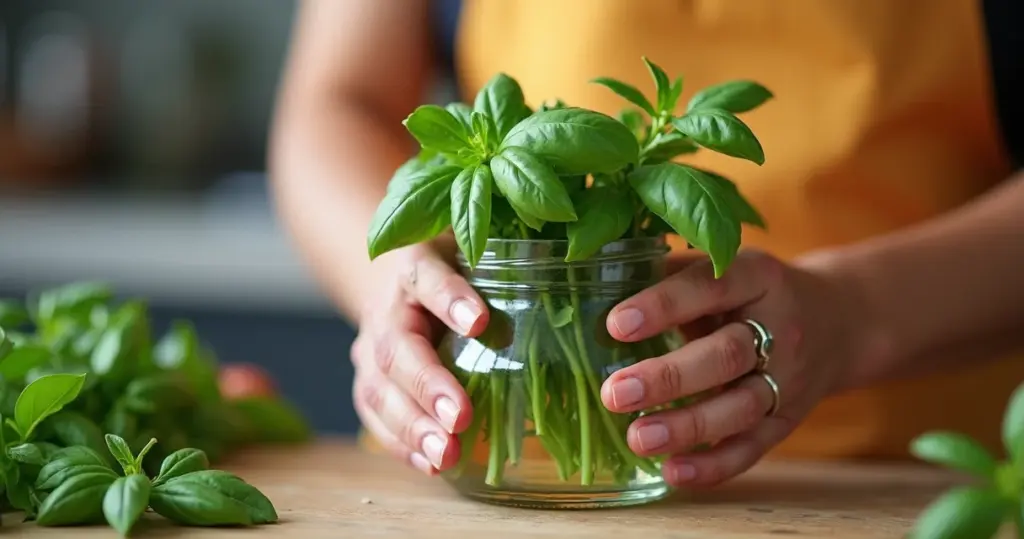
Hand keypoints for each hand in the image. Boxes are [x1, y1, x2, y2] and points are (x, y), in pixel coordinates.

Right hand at [350, 241, 488, 475]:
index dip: (449, 299)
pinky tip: (431, 464)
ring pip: (380, 390)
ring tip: (445, 454)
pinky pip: (376, 417)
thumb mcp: (478, 253)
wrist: (392, 279)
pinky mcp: (368, 383)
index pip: (428, 278)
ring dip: (413, 427)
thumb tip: (569, 304)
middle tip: (458, 417)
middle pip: (397, 347)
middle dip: (428, 385)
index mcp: (415, 265)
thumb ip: (508, 269)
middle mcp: (387, 309)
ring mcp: (370, 349)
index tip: (478, 323)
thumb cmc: (453, 267)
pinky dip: (403, 445)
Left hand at [600, 249, 865, 486]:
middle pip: (727, 355)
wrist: (837, 321)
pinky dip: (714, 465)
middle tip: (615, 392)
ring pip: (741, 407)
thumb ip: (671, 273)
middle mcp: (779, 328)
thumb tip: (595, 280)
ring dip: (688, 427)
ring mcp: (787, 379)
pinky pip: (753, 448)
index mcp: (758, 277)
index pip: (711, 287)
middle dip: (669, 377)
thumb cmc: (752, 291)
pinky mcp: (788, 420)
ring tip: (637, 438)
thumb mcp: (725, 267)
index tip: (616, 323)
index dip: (665, 305)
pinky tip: (673, 471)